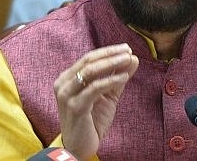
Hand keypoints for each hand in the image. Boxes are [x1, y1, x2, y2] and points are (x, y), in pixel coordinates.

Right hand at [54, 43, 138, 158]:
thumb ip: (117, 77)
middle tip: (128, 51)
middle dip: (110, 54)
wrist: (79, 148)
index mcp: (68, 78)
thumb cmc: (91, 121)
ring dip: (111, 63)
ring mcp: (67, 95)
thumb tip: (133, 59)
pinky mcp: (75, 106)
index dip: (108, 51)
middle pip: (89, 61)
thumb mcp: (107, 95)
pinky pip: (95, 88)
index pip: (89, 58)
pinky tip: (124, 77)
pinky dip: (110, 80)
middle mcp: (63, 84)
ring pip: (90, 71)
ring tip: (128, 60)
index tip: (126, 48)